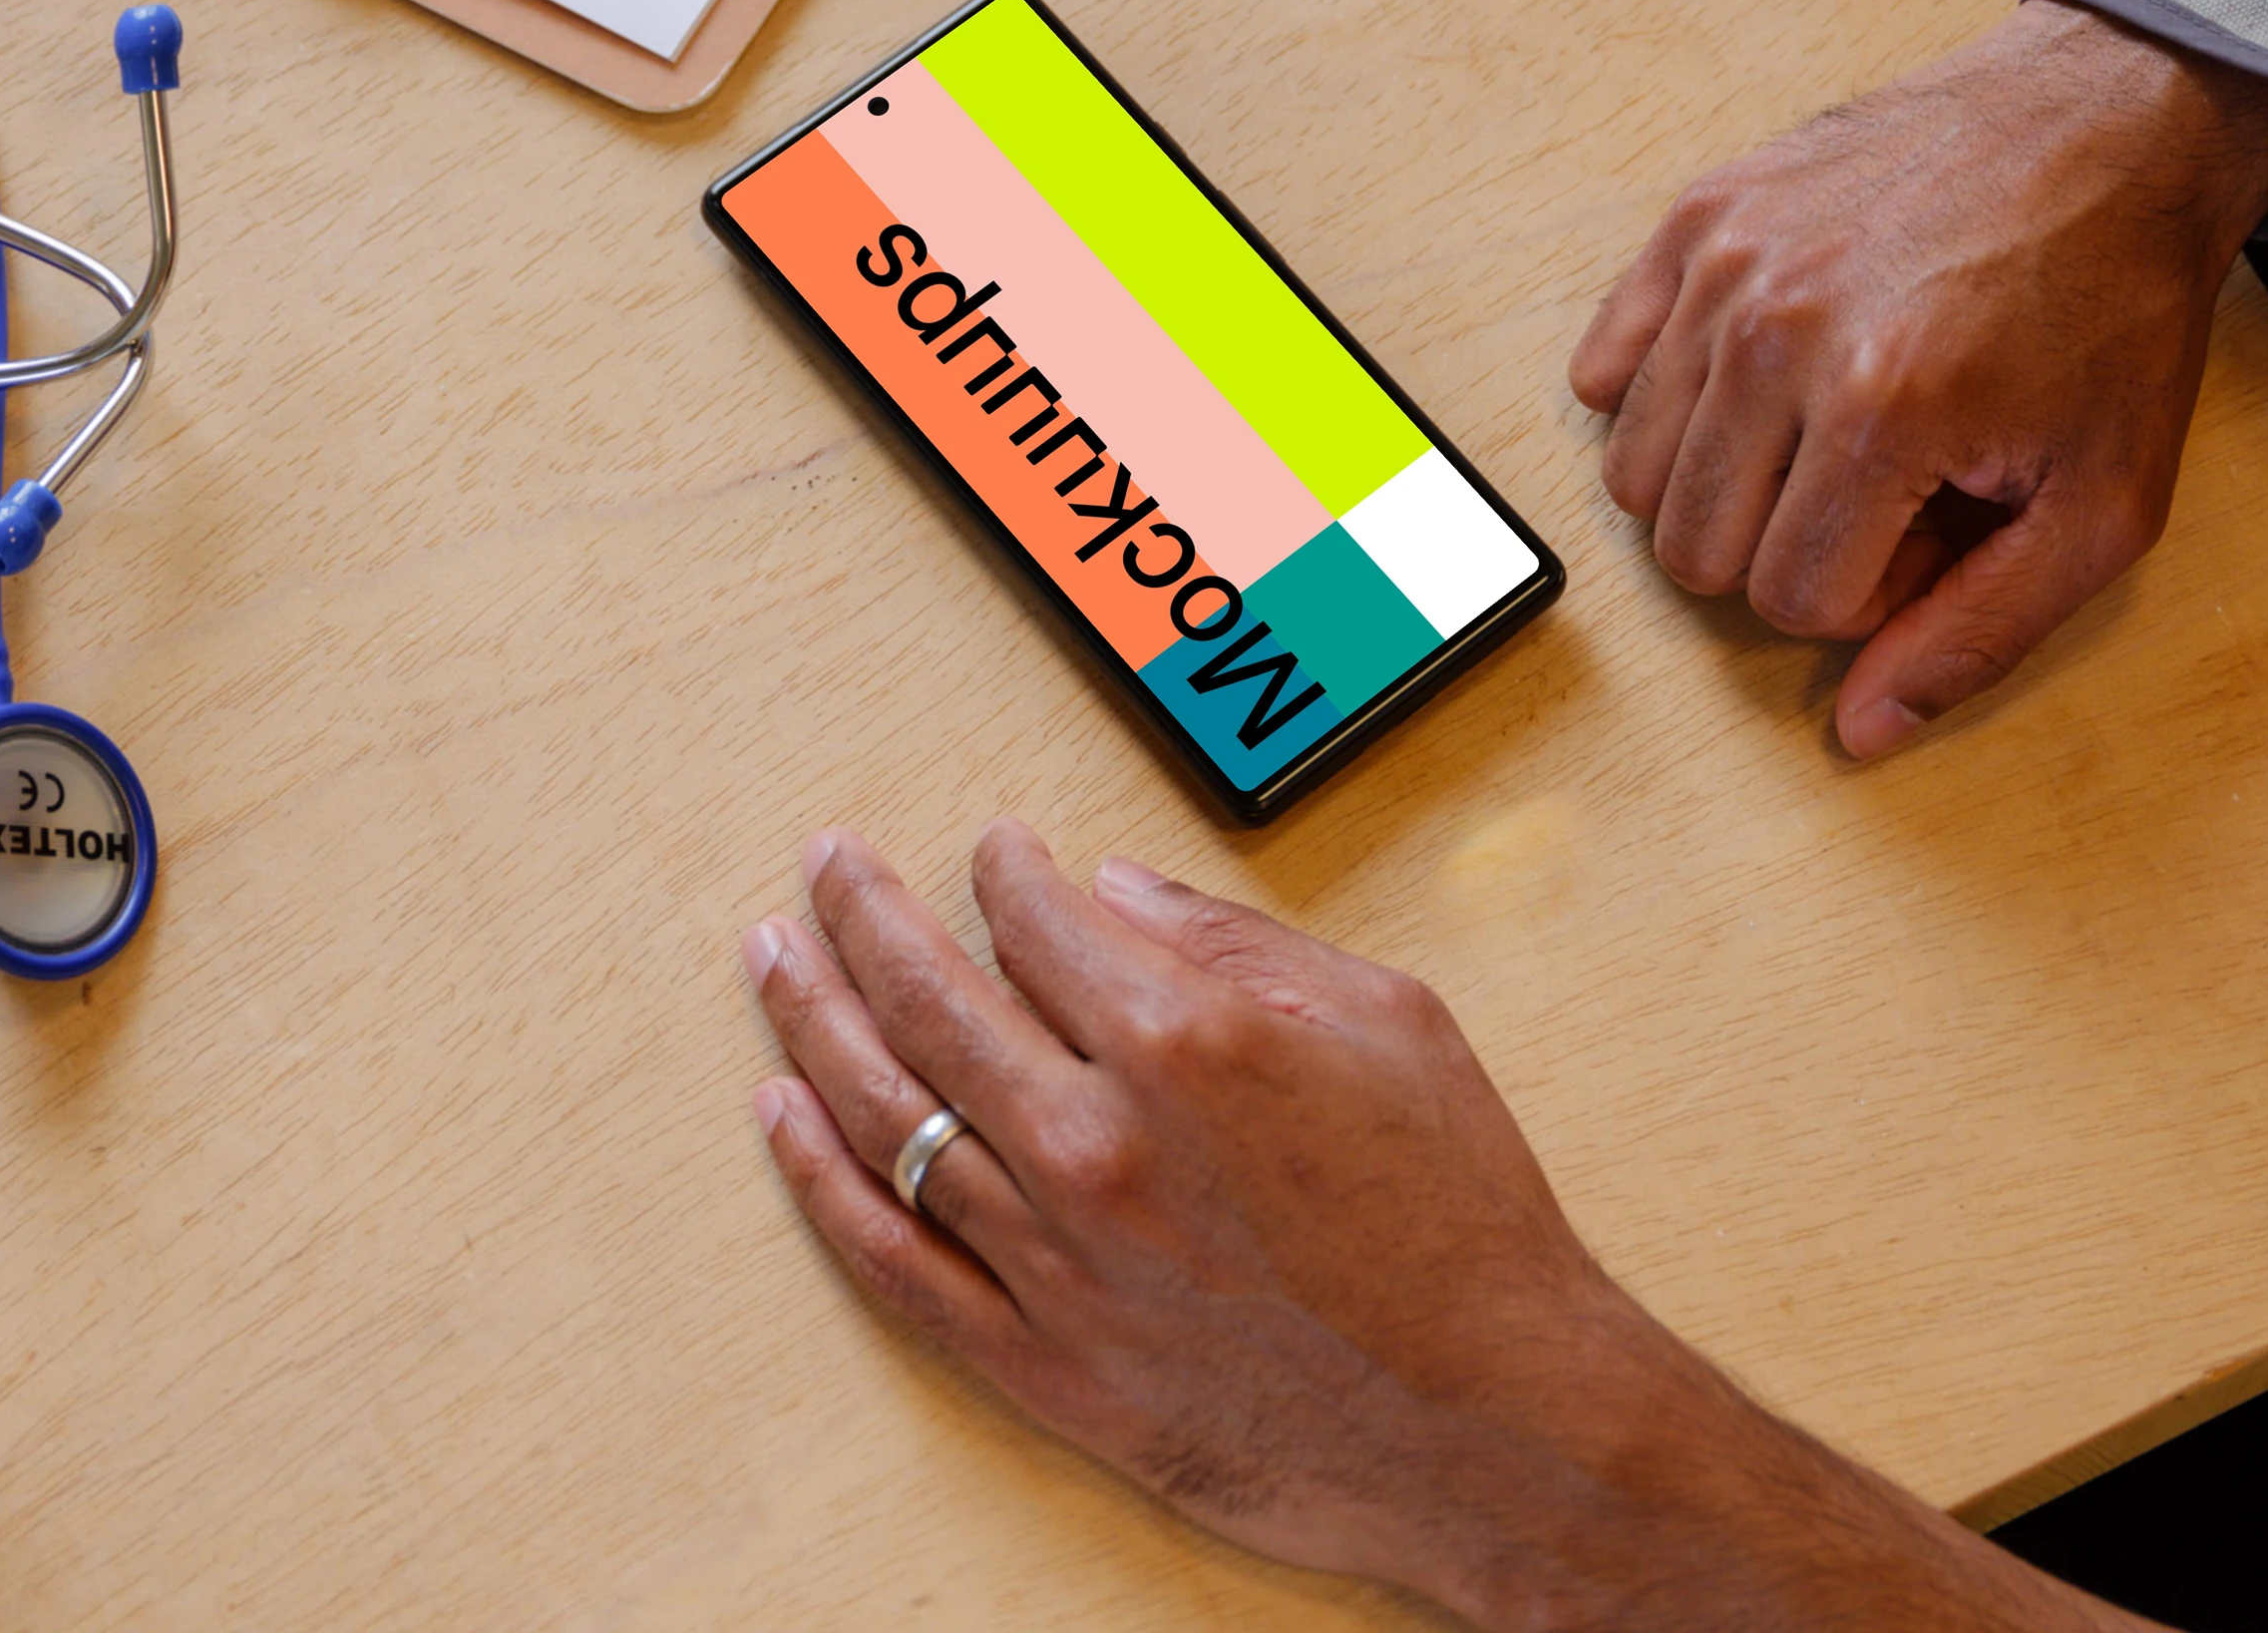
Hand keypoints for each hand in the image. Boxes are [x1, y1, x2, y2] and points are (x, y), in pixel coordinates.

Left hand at [742, 826, 1689, 1618]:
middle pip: (931, 998)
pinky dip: (822, 1181)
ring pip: (888, 1117)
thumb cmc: (1457, 1222)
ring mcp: (1058, 1261)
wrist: (1492, 1419)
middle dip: (865, 913)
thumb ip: (1238, 942)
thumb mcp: (1389, 1023)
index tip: (989, 849)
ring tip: (775, 959)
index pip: (1036, 920)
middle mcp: (1100, 1145)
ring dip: (814, 1021)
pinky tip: (784, 1116)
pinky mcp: (1044, 1363)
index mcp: (1187, 1042)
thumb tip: (1117, 894)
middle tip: (829, 864)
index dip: (1001, 869)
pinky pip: (894, 1260)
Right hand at [1569, 1, 2267, 759]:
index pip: (1786, 601)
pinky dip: (1667, 401)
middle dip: (1791, 547)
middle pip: (1693, 547)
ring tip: (1835, 428)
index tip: (1940, 522)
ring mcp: (1726, 264)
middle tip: (1891, 483)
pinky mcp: (1701, 214)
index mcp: (1881, 410)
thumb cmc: (2115, 311)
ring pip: (1639, 471)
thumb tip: (1862, 732)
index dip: (1871, 592)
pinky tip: (1763, 381)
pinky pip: (1609, 367)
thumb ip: (1977, 634)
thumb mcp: (2102, 506)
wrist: (2110, 125)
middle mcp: (1777, 332)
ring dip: (1733, 483)